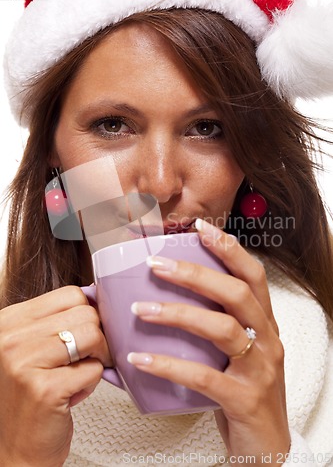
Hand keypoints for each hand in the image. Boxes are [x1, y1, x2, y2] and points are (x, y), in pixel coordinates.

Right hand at [0, 286, 111, 466]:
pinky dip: (92, 383)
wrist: (15, 448)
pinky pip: (93, 369)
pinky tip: (72, 394)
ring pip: (93, 336)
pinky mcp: (44, 389)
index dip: (88, 313)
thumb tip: (96, 294)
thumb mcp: (35, 347)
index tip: (86, 332)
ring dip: (96, 358)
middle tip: (85, 358)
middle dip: (97, 337)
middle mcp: (11, 338)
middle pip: (86, 313)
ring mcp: (24, 363)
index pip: (70, 294)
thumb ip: (57, 320)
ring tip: (78, 375)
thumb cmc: (31, 395)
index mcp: (10, 321)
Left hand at [127, 220, 289, 464]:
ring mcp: (259, 369)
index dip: (228, 249)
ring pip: (222, 329)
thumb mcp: (233, 352)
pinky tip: (139, 359)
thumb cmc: (241, 389)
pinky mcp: (245, 399)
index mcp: (264, 323)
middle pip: (236, 293)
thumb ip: (209, 326)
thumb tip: (156, 300)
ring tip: (139, 309)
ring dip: (178, 314)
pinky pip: (204, 377)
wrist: (266, 447)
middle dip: (196, 274)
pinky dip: (169, 365)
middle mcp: (267, 340)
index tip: (199, 228)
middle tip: (156, 264)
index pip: (253, 275)